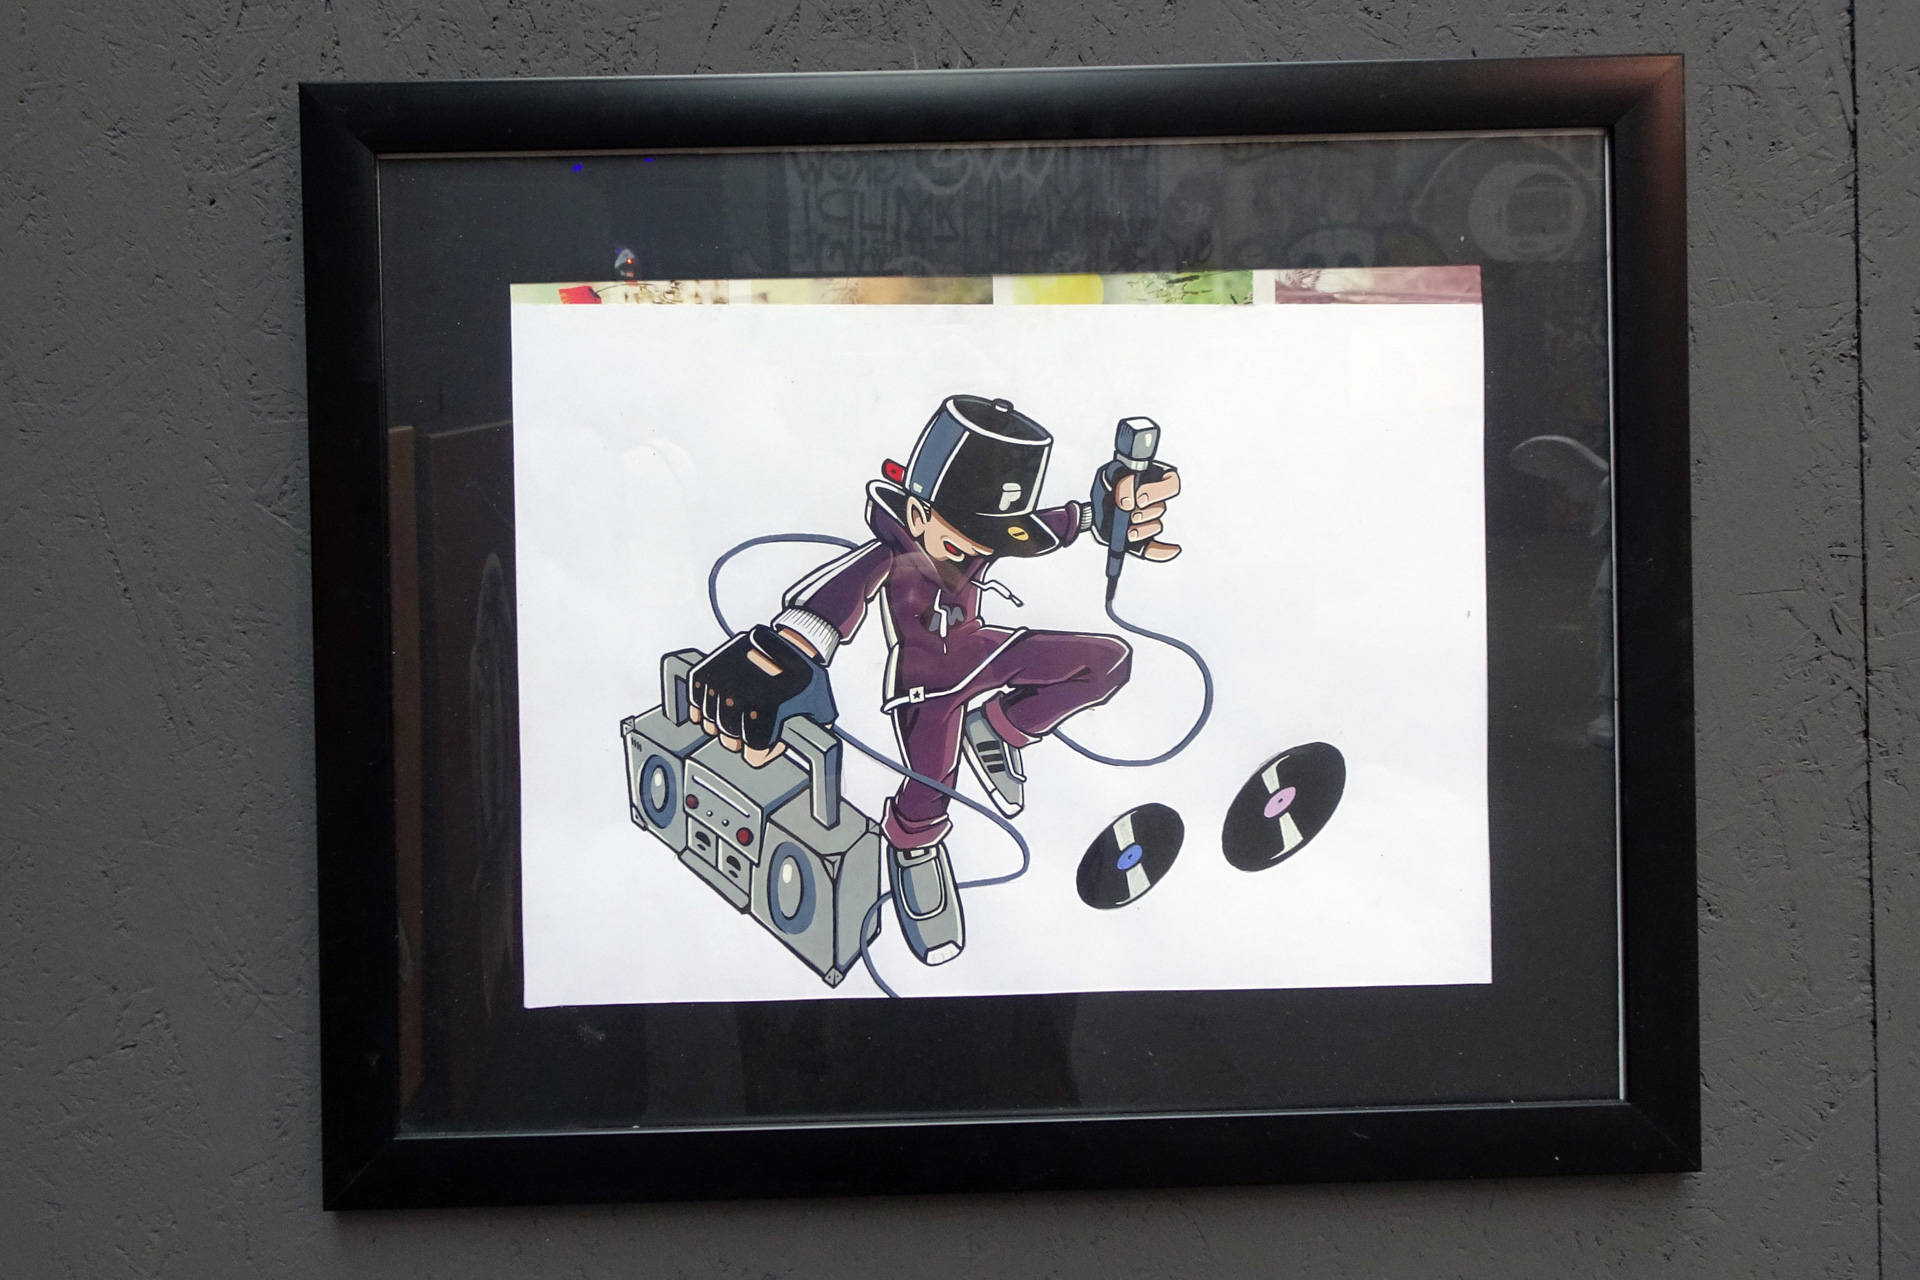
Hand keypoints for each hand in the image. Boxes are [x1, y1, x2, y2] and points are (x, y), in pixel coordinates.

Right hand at [688, 625, 836, 766]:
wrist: (796, 642)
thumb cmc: (808, 678)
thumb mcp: (819, 711)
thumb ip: (806, 738)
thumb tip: (796, 759)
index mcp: (770, 709)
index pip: (753, 753)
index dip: (759, 754)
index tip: (762, 749)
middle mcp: (744, 694)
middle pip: (727, 737)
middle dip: (736, 741)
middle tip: (744, 737)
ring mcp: (726, 678)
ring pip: (709, 718)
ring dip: (718, 724)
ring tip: (730, 721)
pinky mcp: (713, 664)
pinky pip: (696, 692)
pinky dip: (699, 704)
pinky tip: (709, 709)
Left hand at [1093, 461, 1182, 561]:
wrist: (1093, 510)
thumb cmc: (1104, 489)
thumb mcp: (1109, 477)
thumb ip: (1123, 483)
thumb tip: (1129, 503)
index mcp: (1150, 480)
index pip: (1171, 483)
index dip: (1157, 491)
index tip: (1139, 499)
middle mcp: (1153, 501)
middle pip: (1162, 507)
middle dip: (1146, 514)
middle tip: (1133, 516)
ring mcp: (1149, 520)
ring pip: (1157, 526)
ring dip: (1143, 531)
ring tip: (1129, 531)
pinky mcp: (1143, 538)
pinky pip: (1156, 548)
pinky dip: (1164, 551)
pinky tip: (1174, 550)